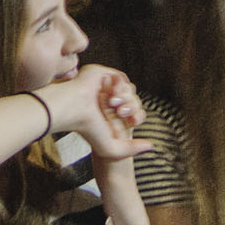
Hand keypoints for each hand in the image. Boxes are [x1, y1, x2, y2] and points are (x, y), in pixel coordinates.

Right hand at [30, 65, 149, 159]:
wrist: (73, 110)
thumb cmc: (88, 130)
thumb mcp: (112, 148)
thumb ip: (132, 150)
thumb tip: (151, 145)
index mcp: (111, 116)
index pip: (134, 113)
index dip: (137, 116)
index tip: (132, 122)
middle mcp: (109, 101)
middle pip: (134, 101)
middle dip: (132, 106)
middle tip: (120, 112)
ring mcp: (106, 88)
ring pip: (130, 90)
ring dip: (126, 97)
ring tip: (113, 103)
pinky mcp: (103, 74)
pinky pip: (122, 78)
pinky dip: (121, 85)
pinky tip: (112, 93)